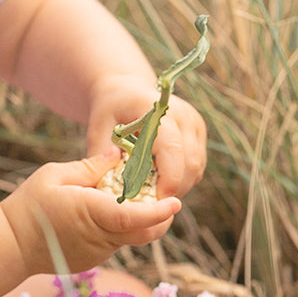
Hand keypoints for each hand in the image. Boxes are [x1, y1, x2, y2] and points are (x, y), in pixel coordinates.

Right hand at [0, 150, 181, 275]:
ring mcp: (97, 254)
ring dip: (138, 221)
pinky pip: (115, 244)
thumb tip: (117, 152)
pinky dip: (120, 229)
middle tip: (165, 198)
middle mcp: (100, 238)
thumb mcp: (55, 174)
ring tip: (133, 198)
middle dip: (159, 218)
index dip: (159, 211)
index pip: (135, 216)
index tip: (176, 201)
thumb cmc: (29, 205)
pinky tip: (107, 213)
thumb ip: (90, 166)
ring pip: (131, 238)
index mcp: (92, 213)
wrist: (9, 244)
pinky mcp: (92, 261)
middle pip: (143, 232)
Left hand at [85, 75, 206, 198]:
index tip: (154, 202)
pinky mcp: (198, 133)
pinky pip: (197, 166)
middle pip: (190, 162)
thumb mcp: (98, 129)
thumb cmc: (110, 110)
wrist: (126, 90)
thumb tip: (105, 187)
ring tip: (152, 193)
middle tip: (150, 206)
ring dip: (178, 186)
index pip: (172, 147)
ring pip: (197, 168)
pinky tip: (161, 182)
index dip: (167, 178)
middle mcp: (183, 114)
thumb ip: (102, 156)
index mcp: (157, 109)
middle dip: (172, 189)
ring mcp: (194, 123)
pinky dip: (182, 179)